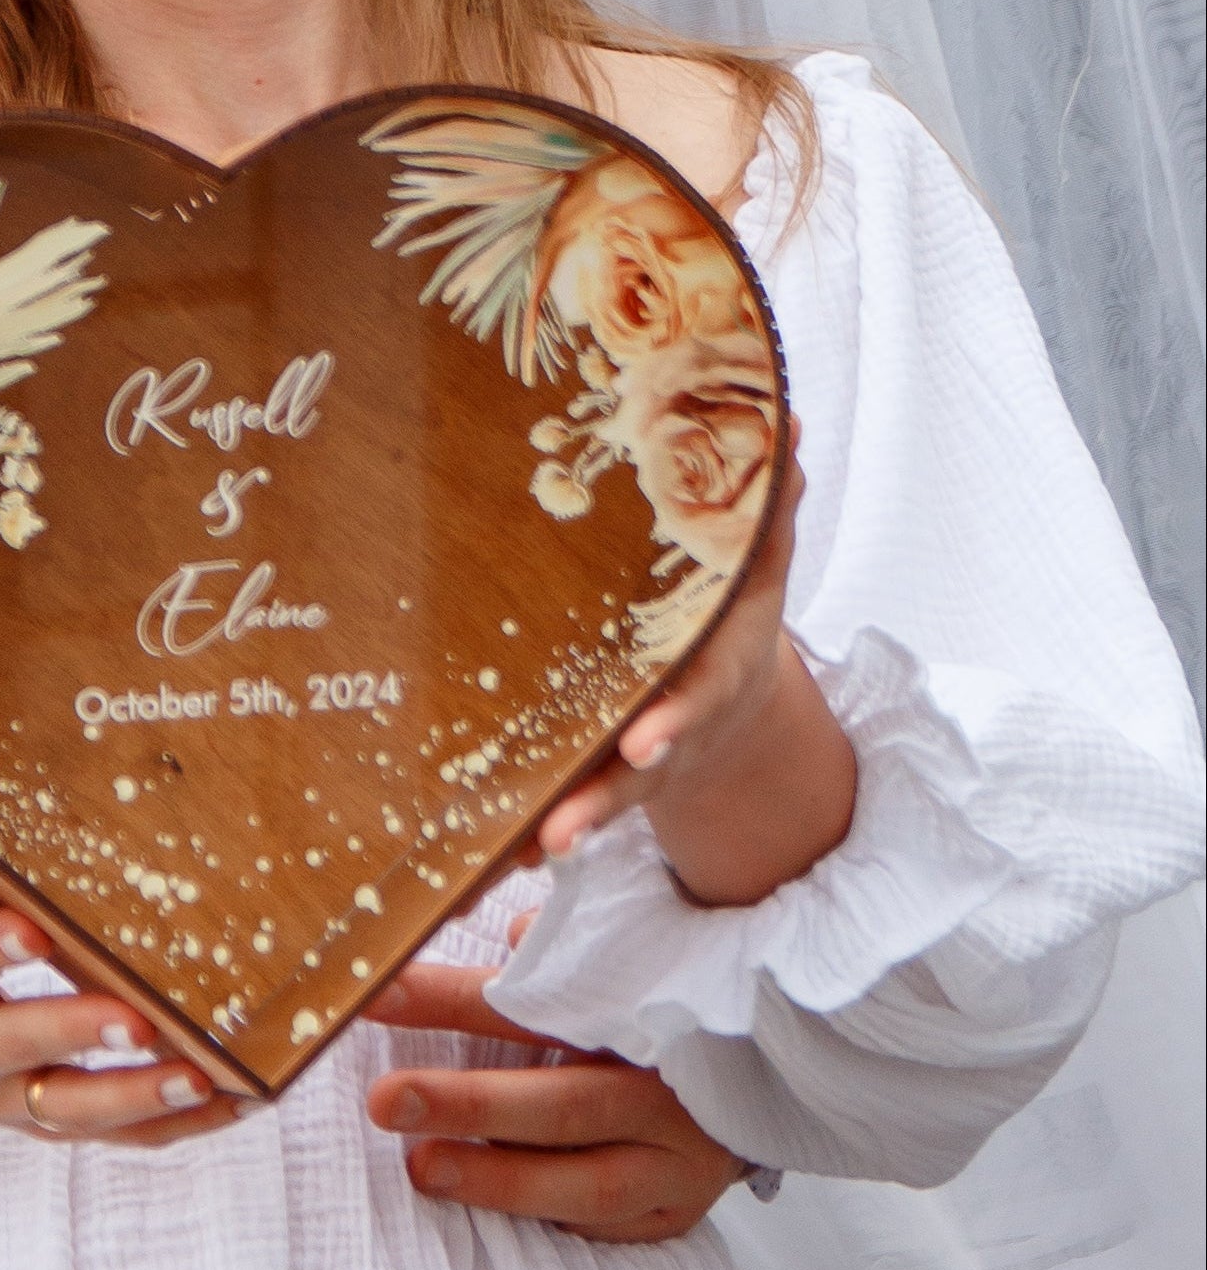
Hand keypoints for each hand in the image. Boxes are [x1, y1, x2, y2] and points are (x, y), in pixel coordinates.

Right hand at [0, 904, 238, 1154]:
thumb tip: (8, 785)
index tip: (33, 929)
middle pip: (17, 1045)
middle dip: (77, 1030)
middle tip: (139, 1017)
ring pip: (70, 1107)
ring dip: (139, 1093)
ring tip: (204, 1075)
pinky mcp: (33, 1124)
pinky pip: (105, 1135)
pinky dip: (166, 1123)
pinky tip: (227, 1100)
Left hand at [363, 924, 741, 1243]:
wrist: (750, 1087)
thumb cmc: (651, 1022)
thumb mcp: (616, 970)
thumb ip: (562, 954)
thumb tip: (517, 934)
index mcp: (647, 1018)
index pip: (539, 1007)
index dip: (454, 1000)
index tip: (376, 996)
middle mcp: (668, 1095)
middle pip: (564, 1104)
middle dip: (469, 1104)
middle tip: (384, 1101)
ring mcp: (677, 1163)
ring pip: (587, 1183)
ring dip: (498, 1179)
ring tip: (422, 1168)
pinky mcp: (674, 1216)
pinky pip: (603, 1227)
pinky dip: (543, 1218)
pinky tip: (480, 1209)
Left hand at [525, 433, 854, 906]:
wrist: (728, 706)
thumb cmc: (728, 622)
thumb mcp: (756, 570)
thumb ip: (766, 507)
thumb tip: (780, 415)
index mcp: (706, 680)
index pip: (689, 704)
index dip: (669, 724)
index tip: (643, 740)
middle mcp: (665, 732)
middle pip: (633, 777)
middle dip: (602, 802)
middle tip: (565, 827)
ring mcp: (626, 766)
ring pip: (592, 805)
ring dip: (561, 827)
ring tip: (521, 851)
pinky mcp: (589, 777)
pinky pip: (556, 809)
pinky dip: (527, 836)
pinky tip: (489, 854)